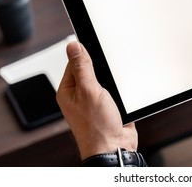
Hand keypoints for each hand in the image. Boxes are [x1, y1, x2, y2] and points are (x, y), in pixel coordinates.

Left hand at [57, 41, 137, 159]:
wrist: (114, 148)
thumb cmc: (97, 127)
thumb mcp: (89, 91)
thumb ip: (82, 67)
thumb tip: (73, 46)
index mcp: (68, 90)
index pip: (75, 62)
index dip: (86, 53)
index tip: (97, 44)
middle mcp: (80, 95)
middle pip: (91, 70)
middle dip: (103, 68)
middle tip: (109, 72)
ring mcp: (95, 101)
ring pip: (105, 80)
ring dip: (113, 80)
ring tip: (116, 87)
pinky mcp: (109, 106)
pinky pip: (115, 91)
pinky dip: (120, 89)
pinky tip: (122, 93)